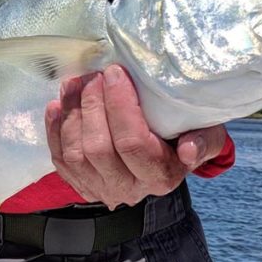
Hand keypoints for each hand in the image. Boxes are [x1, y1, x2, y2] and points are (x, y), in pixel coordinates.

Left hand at [45, 65, 226, 208]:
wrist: (165, 158)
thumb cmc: (185, 136)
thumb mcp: (207, 136)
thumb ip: (205, 141)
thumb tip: (189, 149)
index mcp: (161, 175)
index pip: (133, 143)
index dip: (119, 106)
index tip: (114, 72)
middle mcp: (130, 188)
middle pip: (99, 149)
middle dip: (91, 105)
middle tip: (92, 75)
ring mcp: (101, 188)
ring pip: (76, 155)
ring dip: (71, 114)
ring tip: (73, 83)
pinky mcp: (81, 183)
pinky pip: (60, 160)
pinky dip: (55, 131)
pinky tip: (57, 105)